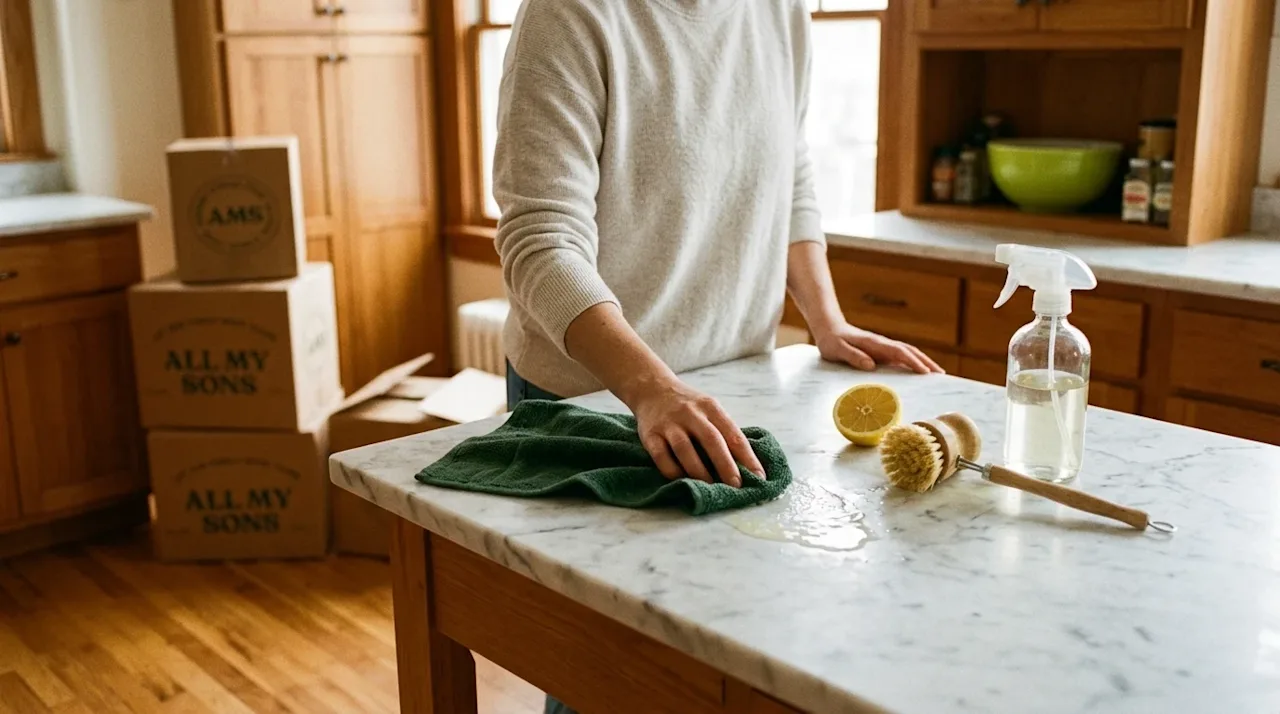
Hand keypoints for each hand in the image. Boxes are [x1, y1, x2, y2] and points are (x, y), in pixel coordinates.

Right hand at [629, 378, 764, 487]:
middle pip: (711, 440)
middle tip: (736, 486)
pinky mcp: (650, 434)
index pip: (733, 434)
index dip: (748, 457)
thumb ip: (722, 431)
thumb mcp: (709, 409)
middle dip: (726, 465)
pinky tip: (682, 480)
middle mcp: (690, 413)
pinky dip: (673, 471)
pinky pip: (661, 456)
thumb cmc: (688, 406)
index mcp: (710, 407)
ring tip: (710, 487)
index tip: (759, 477)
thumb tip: (744, 465)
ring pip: (685, 449)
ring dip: (699, 471)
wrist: (652, 388)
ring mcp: (669, 424)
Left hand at [813, 321, 943, 373]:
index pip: (898, 352)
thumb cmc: (832, 341)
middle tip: (941, 375)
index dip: (912, 362)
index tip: (925, 372)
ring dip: (923, 361)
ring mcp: (883, 347)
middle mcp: (882, 344)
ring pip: (908, 352)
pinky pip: (901, 357)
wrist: (829, 328)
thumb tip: (871, 365)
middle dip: (926, 362)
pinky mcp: (882, 351)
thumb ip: (853, 356)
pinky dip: (914, 362)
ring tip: (937, 373)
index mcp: (874, 344)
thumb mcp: (837, 350)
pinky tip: (919, 372)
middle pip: (910, 351)